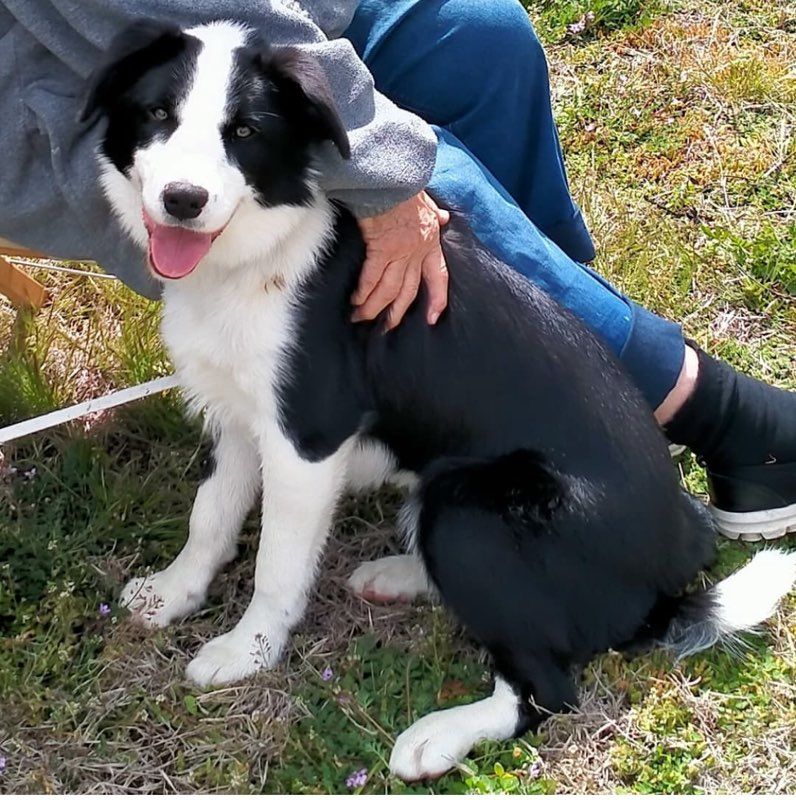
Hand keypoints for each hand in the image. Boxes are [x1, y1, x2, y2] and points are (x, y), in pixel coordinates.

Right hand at [354, 191, 449, 329]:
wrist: (390, 175)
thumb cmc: (405, 186)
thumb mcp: (427, 200)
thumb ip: (435, 213)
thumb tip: (444, 217)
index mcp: (430, 242)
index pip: (438, 276)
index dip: (437, 299)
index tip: (433, 318)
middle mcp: (416, 252)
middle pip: (408, 291)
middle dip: (396, 313)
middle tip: (385, 328)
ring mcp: (399, 251)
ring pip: (389, 289)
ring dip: (374, 307)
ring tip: (361, 318)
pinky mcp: (380, 247)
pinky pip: (371, 277)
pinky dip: (364, 291)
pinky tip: (356, 301)